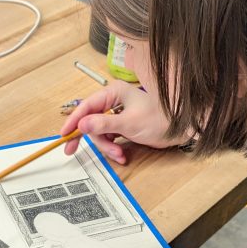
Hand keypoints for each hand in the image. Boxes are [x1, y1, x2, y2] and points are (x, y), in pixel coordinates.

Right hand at [60, 82, 183, 164]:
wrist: (182, 129)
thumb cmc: (161, 120)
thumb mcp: (129, 123)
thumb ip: (103, 124)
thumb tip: (81, 125)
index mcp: (114, 92)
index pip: (86, 106)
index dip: (73, 120)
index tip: (64, 134)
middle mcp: (114, 100)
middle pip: (90, 120)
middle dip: (91, 138)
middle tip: (73, 151)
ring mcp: (118, 113)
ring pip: (99, 132)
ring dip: (106, 146)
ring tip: (118, 154)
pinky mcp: (123, 125)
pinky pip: (109, 137)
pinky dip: (113, 147)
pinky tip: (121, 154)